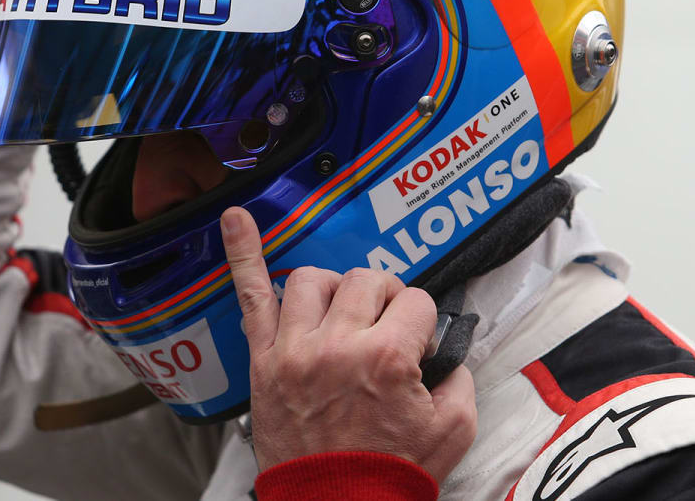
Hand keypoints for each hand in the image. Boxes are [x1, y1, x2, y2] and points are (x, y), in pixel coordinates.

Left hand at [221, 207, 477, 481]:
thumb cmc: (388, 475)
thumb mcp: (454, 430)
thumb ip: (460, 379)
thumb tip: (447, 350)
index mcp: (386, 358)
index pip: (416, 303)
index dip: (422, 324)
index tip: (417, 347)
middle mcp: (337, 344)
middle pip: (367, 281)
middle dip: (385, 299)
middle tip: (386, 328)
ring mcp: (294, 348)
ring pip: (314, 280)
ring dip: (334, 290)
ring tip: (341, 312)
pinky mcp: (264, 361)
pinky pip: (250, 296)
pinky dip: (242, 253)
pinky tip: (235, 219)